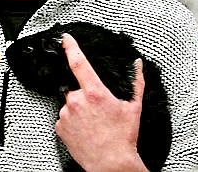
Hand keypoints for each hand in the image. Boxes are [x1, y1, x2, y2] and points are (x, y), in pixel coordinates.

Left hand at [55, 33, 147, 171]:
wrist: (111, 164)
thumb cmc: (123, 138)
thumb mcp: (134, 107)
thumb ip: (136, 82)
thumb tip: (137, 65)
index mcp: (94, 92)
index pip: (78, 62)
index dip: (70, 46)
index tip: (65, 38)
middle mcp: (76, 101)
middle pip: (75, 87)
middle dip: (84, 94)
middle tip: (97, 109)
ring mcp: (66, 115)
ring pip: (70, 103)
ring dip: (79, 108)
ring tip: (93, 122)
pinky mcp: (60, 127)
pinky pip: (64, 118)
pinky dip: (73, 121)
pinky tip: (85, 129)